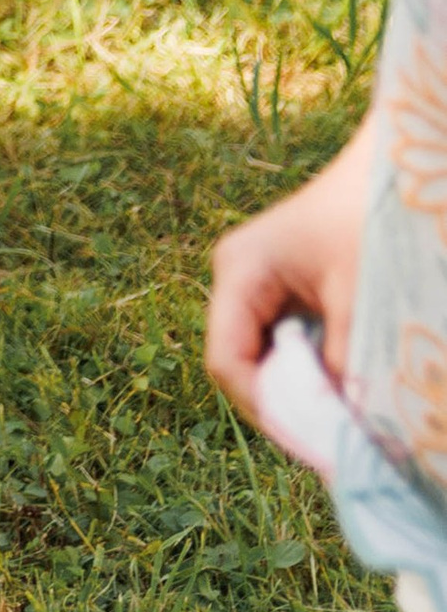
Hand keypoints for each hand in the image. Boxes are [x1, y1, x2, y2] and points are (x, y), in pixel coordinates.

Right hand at [207, 116, 376, 426]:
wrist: (384, 169)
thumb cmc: (366, 219)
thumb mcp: (357, 295)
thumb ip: (344, 360)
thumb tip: (342, 424)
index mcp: (240, 271)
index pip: (228, 360)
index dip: (265, 407)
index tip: (313, 442)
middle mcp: (237, 280)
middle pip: (241, 363)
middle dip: (283, 403)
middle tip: (330, 437)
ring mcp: (256, 285)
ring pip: (262, 358)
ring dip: (298, 388)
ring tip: (338, 414)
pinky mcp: (280, 290)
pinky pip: (283, 344)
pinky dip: (310, 369)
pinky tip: (341, 382)